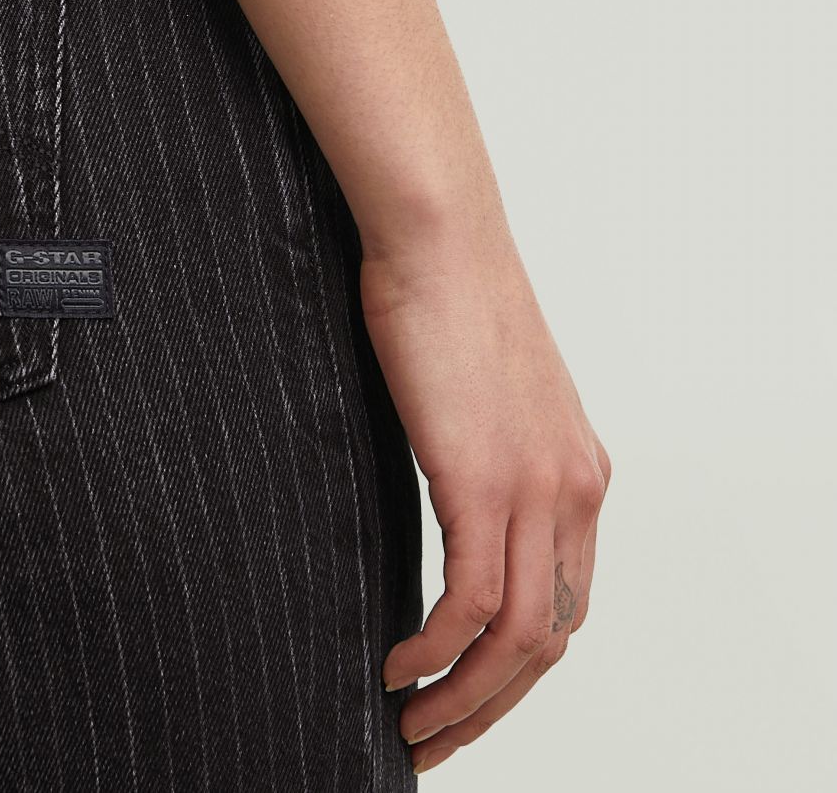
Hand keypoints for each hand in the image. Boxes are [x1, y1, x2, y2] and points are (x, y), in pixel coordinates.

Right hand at [363, 234, 609, 774]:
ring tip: (409, 722)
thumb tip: (445, 494)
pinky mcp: (484, 480)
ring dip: (462, 698)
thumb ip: (482, 453)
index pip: (565, 603)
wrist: (441, 237)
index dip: (516, 668)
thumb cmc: (446, 299)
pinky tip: (395, 663)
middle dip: (493, 706)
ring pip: (517, 640)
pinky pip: (470, 603)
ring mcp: (537, 488)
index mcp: (579, 473)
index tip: (466, 696)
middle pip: (550, 640)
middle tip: (435, 738)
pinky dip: (434, 649)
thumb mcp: (483, 392)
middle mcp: (574, 491)